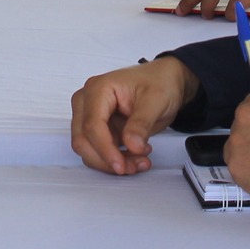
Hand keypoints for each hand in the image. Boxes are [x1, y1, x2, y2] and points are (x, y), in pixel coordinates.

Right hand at [69, 58, 198, 175]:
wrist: (166, 81)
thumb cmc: (159, 82)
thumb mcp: (156, 100)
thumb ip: (141, 123)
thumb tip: (132, 145)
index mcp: (98, 88)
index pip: (92, 125)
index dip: (105, 149)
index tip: (121, 165)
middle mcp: (88, 100)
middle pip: (83, 139)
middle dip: (107, 159)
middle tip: (133, 167)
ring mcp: (91, 114)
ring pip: (88, 148)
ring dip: (111, 161)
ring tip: (140, 161)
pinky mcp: (99, 127)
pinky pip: (98, 150)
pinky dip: (115, 159)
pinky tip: (136, 157)